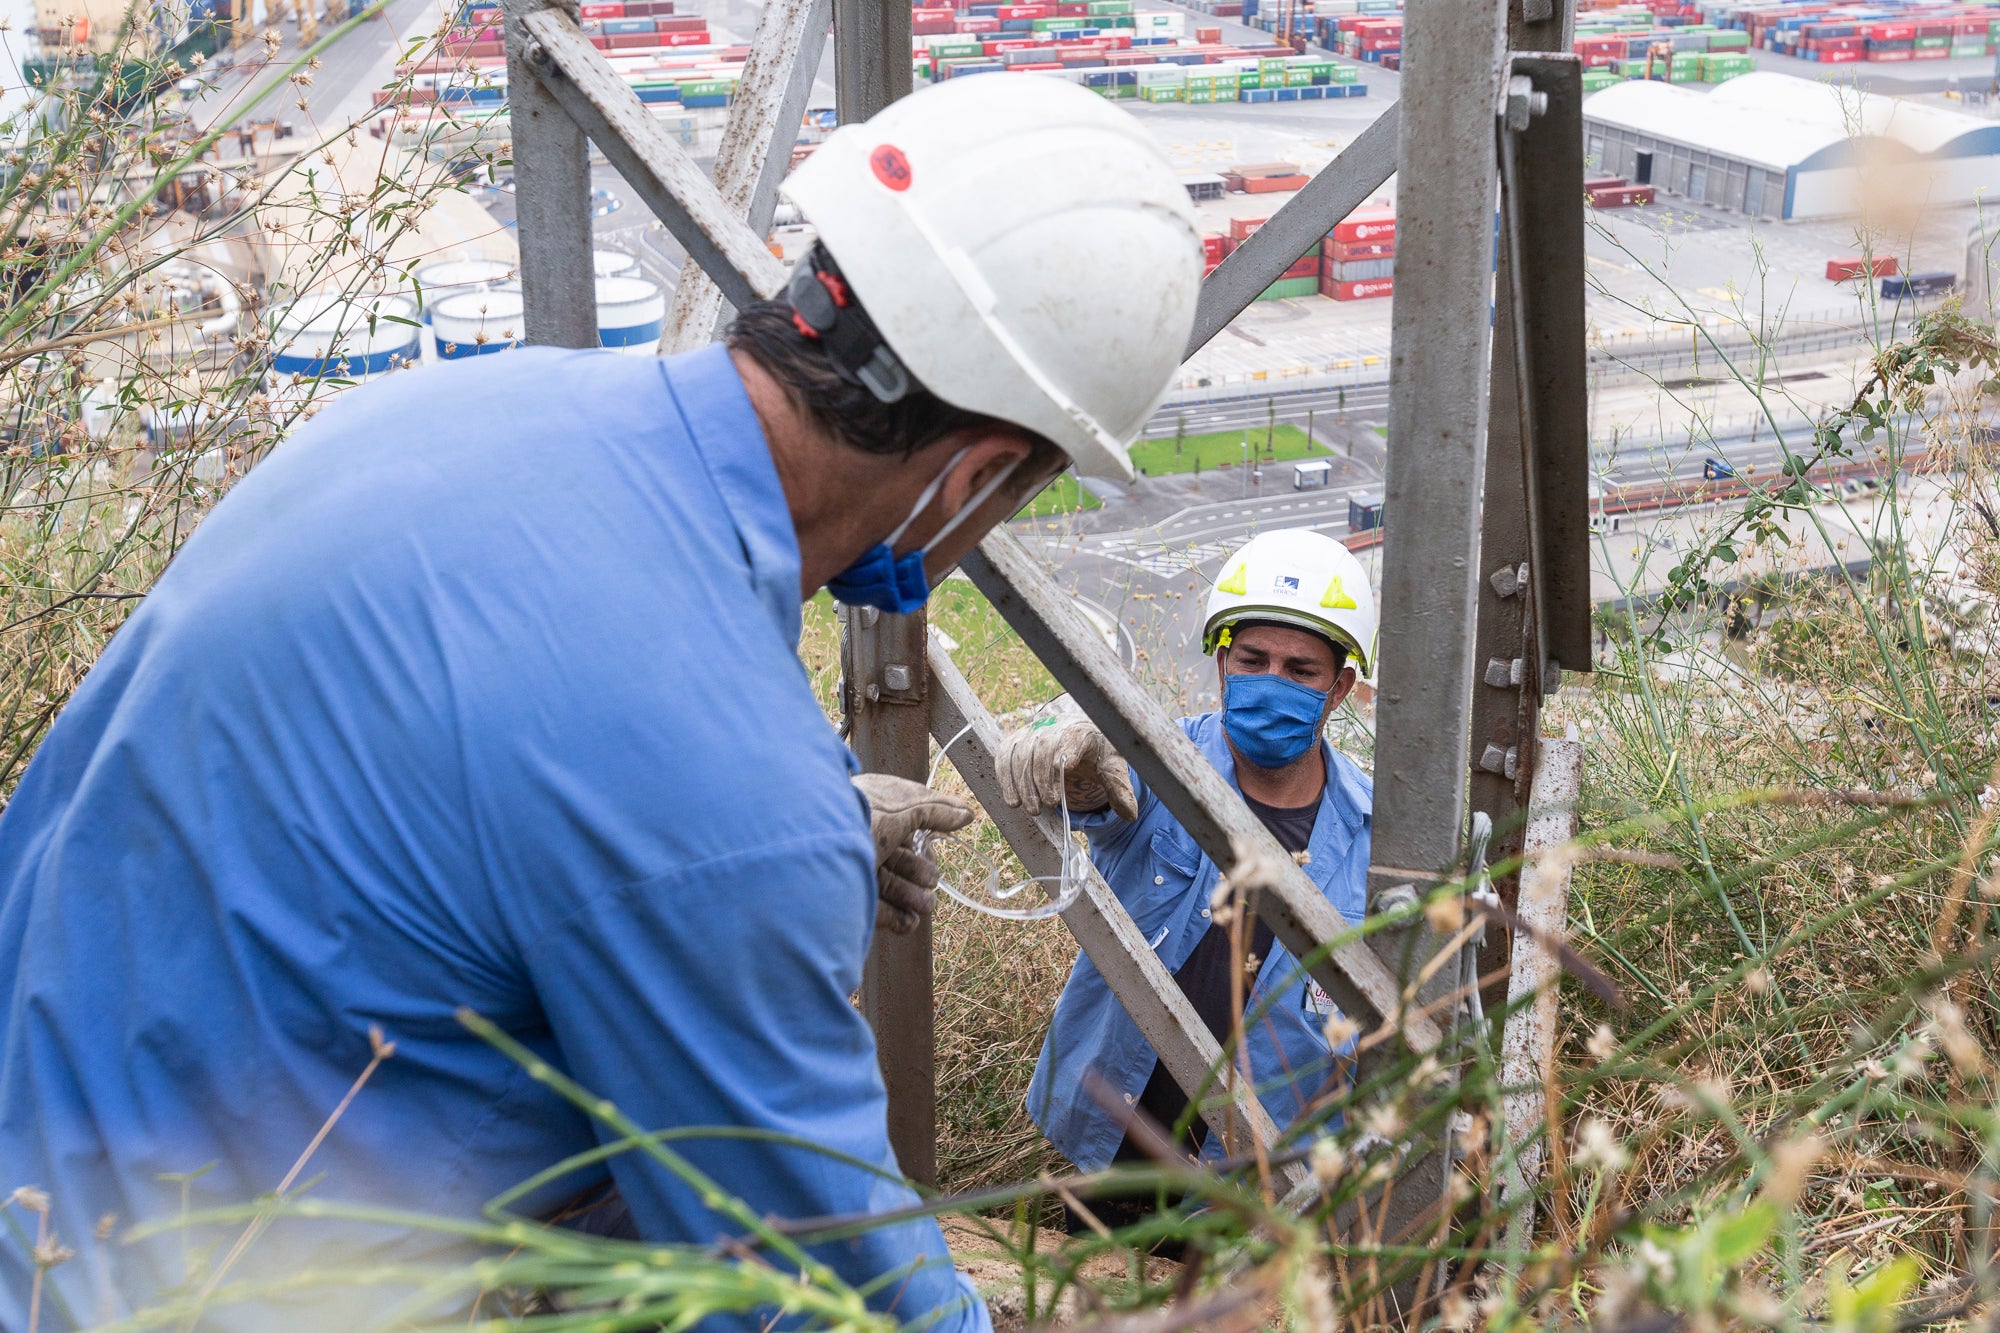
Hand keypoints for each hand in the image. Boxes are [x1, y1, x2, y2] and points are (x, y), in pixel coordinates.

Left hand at [852, 773, 975, 934]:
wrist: (814, 853)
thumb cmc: (857, 820)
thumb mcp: (902, 809)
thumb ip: (935, 812)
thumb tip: (966, 814)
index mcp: (868, 810)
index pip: (904, 818)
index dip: (928, 828)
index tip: (948, 836)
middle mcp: (859, 839)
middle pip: (900, 856)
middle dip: (920, 870)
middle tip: (931, 878)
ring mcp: (851, 871)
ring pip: (890, 885)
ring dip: (913, 896)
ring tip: (925, 904)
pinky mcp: (847, 901)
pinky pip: (877, 911)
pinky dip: (897, 917)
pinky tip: (910, 921)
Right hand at [996, 696, 1137, 822]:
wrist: (1078, 730)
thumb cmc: (1096, 751)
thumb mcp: (1112, 766)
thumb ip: (1119, 789)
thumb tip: (1130, 815)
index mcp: (1082, 730)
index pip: (1072, 738)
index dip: (1065, 754)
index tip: (1064, 774)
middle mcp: (1054, 726)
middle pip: (1042, 748)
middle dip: (1041, 779)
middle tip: (1046, 806)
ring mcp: (1032, 731)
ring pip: (1020, 752)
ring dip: (1022, 783)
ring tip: (1031, 809)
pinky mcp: (1016, 739)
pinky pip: (1005, 755)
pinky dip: (1006, 778)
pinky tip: (1013, 800)